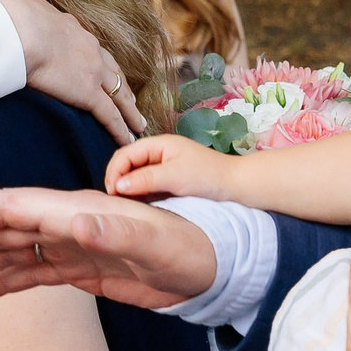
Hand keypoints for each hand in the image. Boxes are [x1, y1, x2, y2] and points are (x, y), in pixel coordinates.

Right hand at [0, 0, 144, 144]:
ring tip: (138, 124)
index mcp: (75, 30)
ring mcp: (93, 72)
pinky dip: (121, 129)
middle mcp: (91, 50)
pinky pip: (110, 116)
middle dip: (124, 88)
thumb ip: (27, 8)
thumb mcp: (24, 5)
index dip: (103, 64)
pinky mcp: (89, 93)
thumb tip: (19, 5)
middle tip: (132, 102)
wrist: (19, 30)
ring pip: (120, 96)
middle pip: (115, 73)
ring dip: (131, 112)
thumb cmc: (14, 17)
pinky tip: (127, 140)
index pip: (94, 51)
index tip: (107, 73)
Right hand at [0, 186, 217, 308]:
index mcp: (75, 210)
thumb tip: (76, 222)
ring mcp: (71, 246)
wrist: (216, 265)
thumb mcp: (155, 241)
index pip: (10, 209)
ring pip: (7, 254)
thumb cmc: (190, 247)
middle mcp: (66, 223)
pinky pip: (29, 274)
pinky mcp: (81, 269)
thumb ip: (115, 230)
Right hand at [105, 134, 238, 202]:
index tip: (112, 193)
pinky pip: (146, 185)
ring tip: (124, 205)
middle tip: (116, 201)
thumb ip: (145, 179)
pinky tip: (138, 205)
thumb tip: (118, 185)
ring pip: (135, 175)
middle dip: (118, 179)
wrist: (237, 187)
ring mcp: (163, 167)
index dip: (115, 171)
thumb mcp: (175, 177)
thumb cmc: (209, 177)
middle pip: (127, 163)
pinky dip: (138, 194)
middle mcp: (158, 153)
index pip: (125, 154)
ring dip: (127, 188)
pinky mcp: (168, 181)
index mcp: (159, 144)